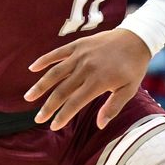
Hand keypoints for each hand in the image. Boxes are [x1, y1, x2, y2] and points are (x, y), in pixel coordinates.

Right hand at [24, 29, 151, 130]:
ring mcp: (80, 55)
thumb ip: (113, 107)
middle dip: (48, 107)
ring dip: (40, 86)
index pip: (74, 103)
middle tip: (38, 119)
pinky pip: (57, 53)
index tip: (53, 126)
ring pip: (55, 73)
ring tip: (28, 98)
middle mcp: (86, 68)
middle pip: (61, 91)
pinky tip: (32, 68)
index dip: (62, 116)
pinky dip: (44, 60)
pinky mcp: (78, 45)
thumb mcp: (129, 89)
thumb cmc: (133, 67)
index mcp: (98, 81)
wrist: (136, 38)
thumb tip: (100, 125)